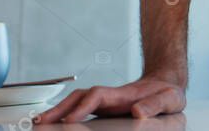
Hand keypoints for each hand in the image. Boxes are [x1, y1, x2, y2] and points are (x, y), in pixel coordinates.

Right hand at [32, 74, 184, 123]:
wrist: (167, 83)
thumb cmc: (168, 92)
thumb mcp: (170, 99)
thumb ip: (155, 105)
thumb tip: (137, 112)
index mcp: (124, 95)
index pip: (97, 96)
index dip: (83, 106)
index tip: (70, 119)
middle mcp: (110, 97)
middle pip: (79, 98)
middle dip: (59, 108)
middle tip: (40, 121)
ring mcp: (105, 103)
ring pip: (76, 102)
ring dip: (58, 111)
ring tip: (38, 123)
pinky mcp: (104, 110)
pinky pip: (80, 110)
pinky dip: (65, 115)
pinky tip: (54, 124)